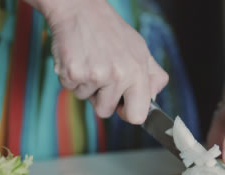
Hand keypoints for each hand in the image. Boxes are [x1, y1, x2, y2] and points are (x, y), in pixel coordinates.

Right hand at [36, 0, 168, 123]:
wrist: (80, 9)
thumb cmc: (111, 31)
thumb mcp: (140, 49)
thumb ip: (153, 76)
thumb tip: (154, 99)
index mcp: (138, 71)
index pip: (138, 115)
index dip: (128, 113)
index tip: (122, 106)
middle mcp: (118, 75)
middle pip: (105, 112)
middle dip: (101, 100)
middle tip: (101, 76)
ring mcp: (95, 75)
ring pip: (86, 100)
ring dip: (85, 86)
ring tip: (90, 62)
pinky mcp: (73, 73)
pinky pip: (70, 89)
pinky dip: (71, 78)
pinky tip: (78, 59)